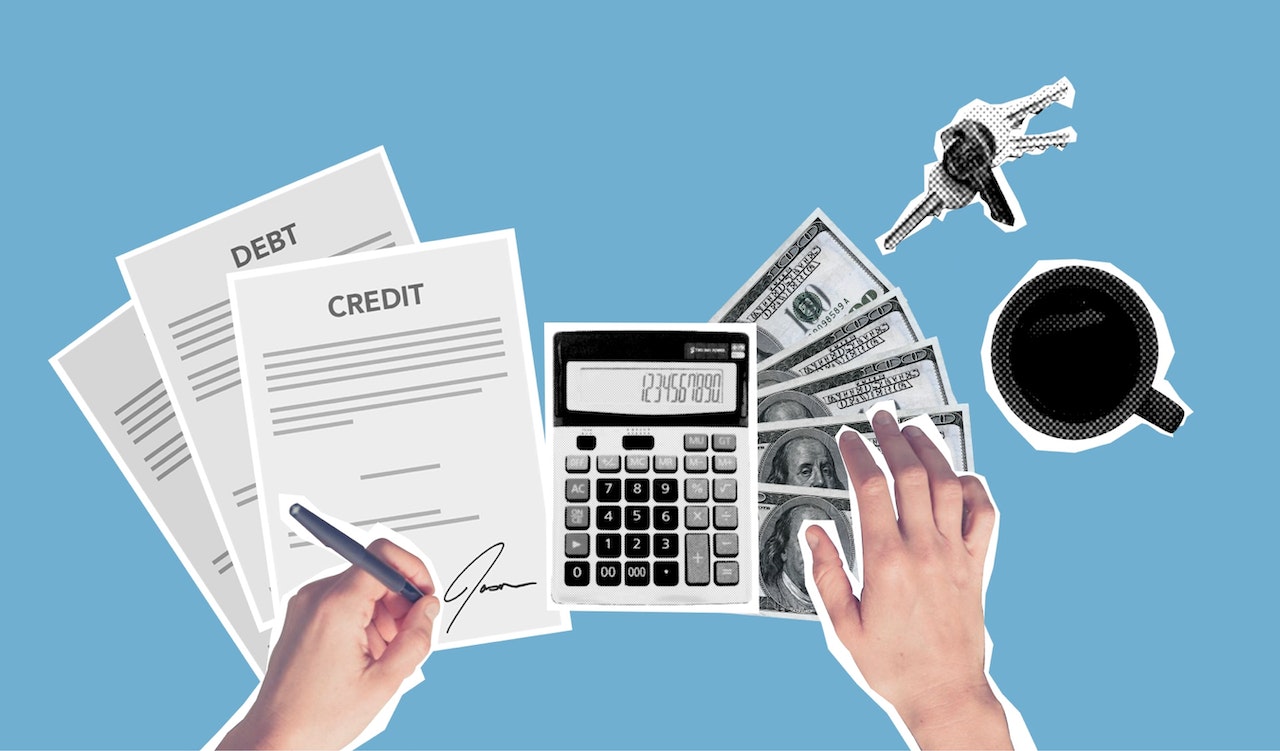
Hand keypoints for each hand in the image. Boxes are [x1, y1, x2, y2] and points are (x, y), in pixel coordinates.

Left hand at [219, 539, 440, 749]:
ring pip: (361, 589)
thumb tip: (429, 608)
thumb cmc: (317, 718)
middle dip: (400, 601)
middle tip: (408, 637)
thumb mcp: (383, 682)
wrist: (275, 738)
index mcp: (335, 607)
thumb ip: (416, 639)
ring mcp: (305, 606)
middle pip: (374, 573)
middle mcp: (316, 597)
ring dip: (383, 615)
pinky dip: (363, 621)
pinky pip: (344, 603)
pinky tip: (365, 655)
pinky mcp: (302, 617)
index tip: (425, 595)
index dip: (413, 571)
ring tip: (382, 656)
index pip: (382, 555)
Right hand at [806, 411, 1009, 749]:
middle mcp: (924, 550)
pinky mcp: (976, 565)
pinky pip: (983, 513)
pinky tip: (957, 475)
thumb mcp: (842, 626)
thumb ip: (826, 574)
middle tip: (880, 418)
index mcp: (886, 562)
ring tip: (914, 430)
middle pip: (911, 473)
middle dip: (893, 437)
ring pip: (947, 484)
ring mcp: (955, 554)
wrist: (945, 694)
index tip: (848, 439)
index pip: (871, 488)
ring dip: (931, 450)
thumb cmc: (894, 666)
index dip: (858, 454)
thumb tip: (814, 532)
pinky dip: (973, 487)